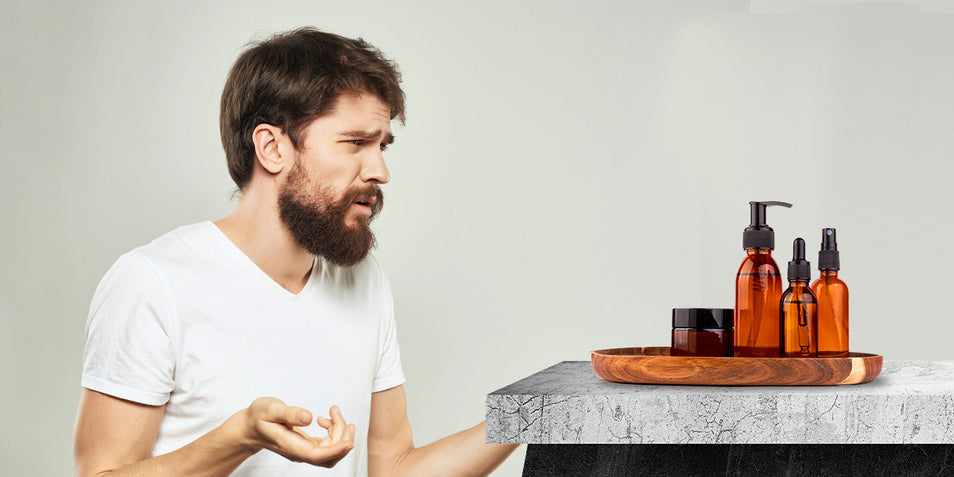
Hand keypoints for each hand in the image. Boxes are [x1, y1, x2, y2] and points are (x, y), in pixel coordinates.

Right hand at [238, 397, 355, 467]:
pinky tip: (325, 419)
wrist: (250, 426)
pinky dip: (333, 432)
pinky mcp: (308, 446)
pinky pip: (327, 445)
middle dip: (342, 438)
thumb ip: (289, 413)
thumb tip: (309, 417)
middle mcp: (299, 452)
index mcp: (289, 445)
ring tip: (333, 411)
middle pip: (328, 456)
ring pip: (331, 450)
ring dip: (339, 432)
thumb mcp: (271, 409)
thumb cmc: (259, 417)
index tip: (349, 442)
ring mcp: (304, 451)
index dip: (334, 451)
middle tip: (338, 413)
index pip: (316, 455)